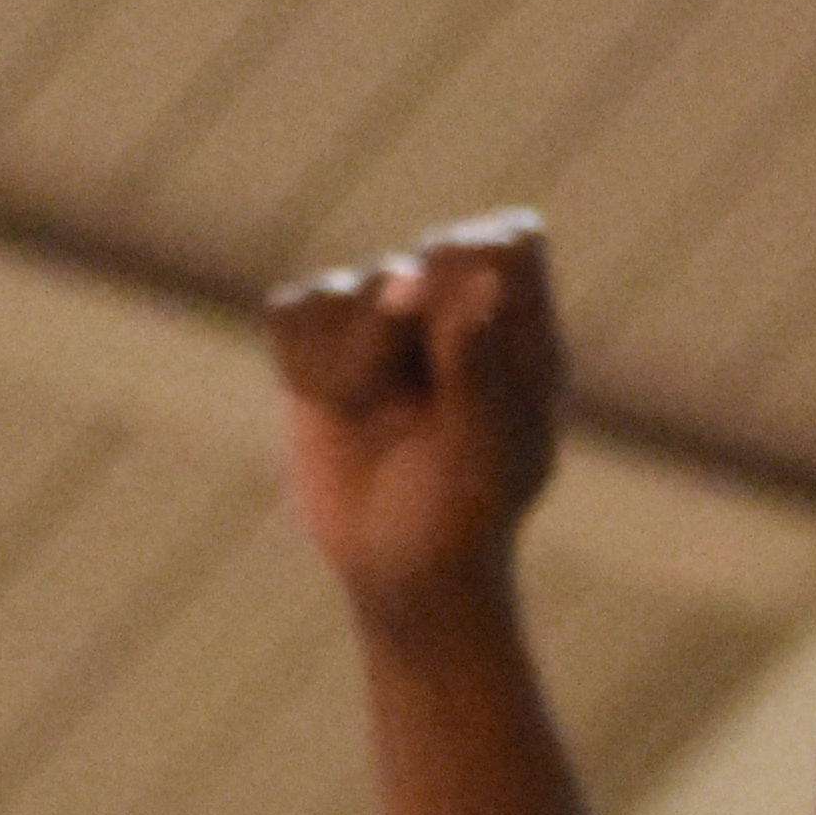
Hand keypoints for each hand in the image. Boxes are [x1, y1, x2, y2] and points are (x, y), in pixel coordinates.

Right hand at [266, 214, 564, 627]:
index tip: (463, 339)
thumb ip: (480, 362)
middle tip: (417, 400)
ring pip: (350, 286)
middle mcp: (454, 306)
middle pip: (423, 260)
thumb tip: (480, 279)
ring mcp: (383, 318)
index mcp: (522, 326)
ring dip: (358, 359)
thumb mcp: (487, 449)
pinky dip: (310, 366)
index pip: (508, 243)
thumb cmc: (466, 516)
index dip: (478, 280)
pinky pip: (294, 310)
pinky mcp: (319, 341)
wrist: (399, 571)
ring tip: (378, 416)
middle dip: (410, 328)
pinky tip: (338, 409)